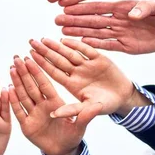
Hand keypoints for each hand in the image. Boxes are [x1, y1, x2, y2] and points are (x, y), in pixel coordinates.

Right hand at [9, 56, 100, 154]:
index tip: (32, 58)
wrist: (63, 150)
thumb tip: (98, 105)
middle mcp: (43, 105)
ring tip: (11, 68)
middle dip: (24, 72)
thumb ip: (86, 115)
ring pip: (23, 95)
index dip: (38, 72)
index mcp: (55, 102)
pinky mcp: (26, 125)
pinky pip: (18, 111)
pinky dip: (13, 101)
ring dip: (17, 82)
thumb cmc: (73, 136)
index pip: (45, 84)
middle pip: (32, 86)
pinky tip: (8, 90)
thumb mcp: (81, 126)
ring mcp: (33, 114)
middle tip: (17, 58)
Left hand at [28, 38, 146, 116]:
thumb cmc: (105, 106)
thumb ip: (72, 110)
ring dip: (57, 46)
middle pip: (58, 60)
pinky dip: (77, 45)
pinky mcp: (100, 58)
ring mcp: (87, 65)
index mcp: (72, 84)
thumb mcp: (88, 110)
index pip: (54, 72)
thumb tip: (53, 115)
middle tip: (32, 42)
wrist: (123, 97)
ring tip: (45, 39)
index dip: (43, 64)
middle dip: (45, 52)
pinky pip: (87, 50)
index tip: (30, 57)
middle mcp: (77, 73)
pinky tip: (65, 40)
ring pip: (70, 53)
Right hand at [55, 0, 154, 53]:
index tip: (67, 6)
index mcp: (124, 7)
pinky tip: (80, 44)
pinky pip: (107, 45)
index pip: (99, 7)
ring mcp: (120, 33)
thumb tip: (131, 13)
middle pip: (92, 20)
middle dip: (74, 19)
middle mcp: (118, 20)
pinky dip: (94, 45)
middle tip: (57, 19)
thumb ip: (144, 7)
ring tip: (62, 31)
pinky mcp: (126, 46)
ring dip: (79, 32)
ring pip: (95, 33)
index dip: (83, 7)